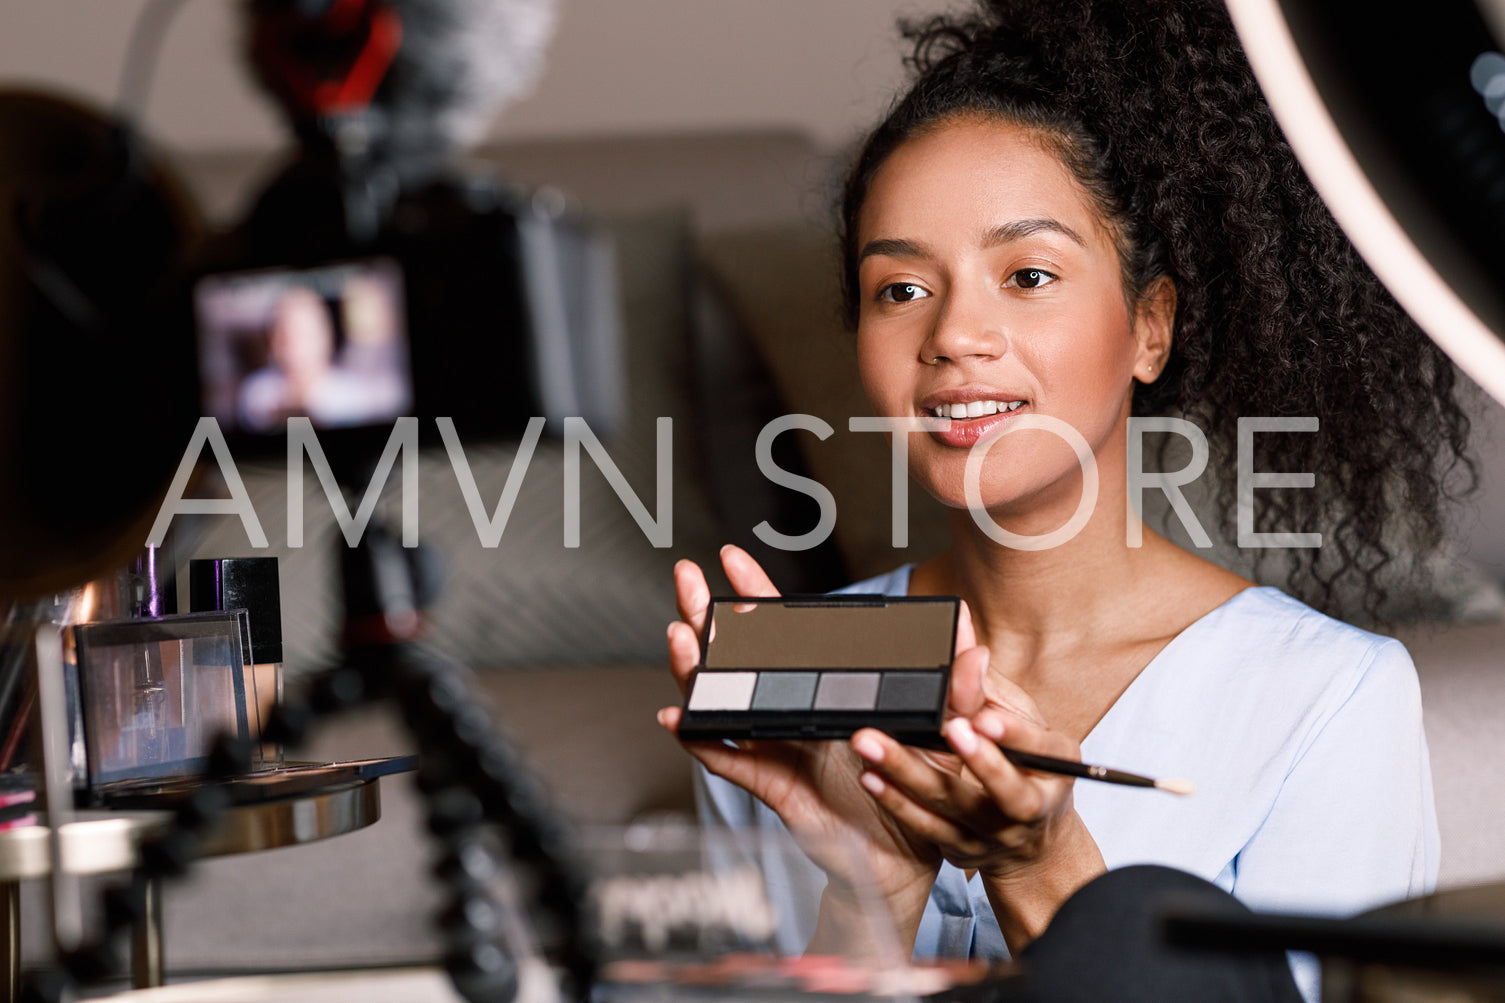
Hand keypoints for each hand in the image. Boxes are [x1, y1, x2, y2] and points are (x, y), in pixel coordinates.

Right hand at [657, 546, 985, 938]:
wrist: (906, 857)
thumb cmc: (913, 792)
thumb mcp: (943, 736)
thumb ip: (957, 690)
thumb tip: (973, 642)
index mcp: (824, 693)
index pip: (782, 635)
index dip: (756, 595)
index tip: (734, 559)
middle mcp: (791, 714)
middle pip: (737, 657)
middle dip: (706, 615)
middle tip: (686, 580)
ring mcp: (777, 747)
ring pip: (723, 702)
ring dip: (697, 670)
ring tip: (681, 639)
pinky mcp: (774, 786)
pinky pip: (730, 762)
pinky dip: (703, 741)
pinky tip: (682, 718)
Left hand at [848, 663, 1105, 949]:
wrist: (1029, 843)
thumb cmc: (1023, 766)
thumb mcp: (1017, 718)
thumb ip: (982, 676)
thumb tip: (960, 622)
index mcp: (1051, 764)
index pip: (1038, 747)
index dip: (1013, 733)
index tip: (986, 717)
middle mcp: (1027, 806)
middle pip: (1003, 789)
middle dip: (978, 760)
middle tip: (948, 728)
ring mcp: (992, 833)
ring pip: (953, 806)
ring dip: (910, 775)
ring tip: (875, 745)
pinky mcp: (959, 847)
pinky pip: (925, 827)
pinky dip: (896, 802)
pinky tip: (870, 778)